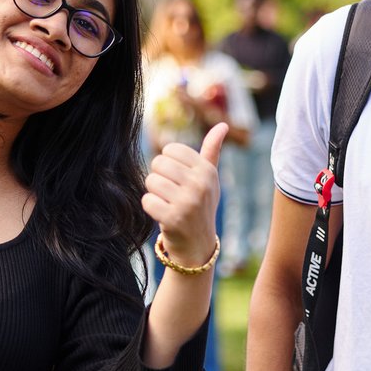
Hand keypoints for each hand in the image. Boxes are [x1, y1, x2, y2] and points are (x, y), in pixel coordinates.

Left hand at [142, 123, 227, 266]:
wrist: (197, 245)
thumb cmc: (200, 205)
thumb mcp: (209, 178)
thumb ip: (212, 151)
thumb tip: (223, 125)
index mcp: (207, 171)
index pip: (171, 149)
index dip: (168, 163)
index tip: (178, 178)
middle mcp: (199, 184)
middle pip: (158, 163)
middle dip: (159, 177)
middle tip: (171, 193)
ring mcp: (187, 202)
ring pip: (151, 181)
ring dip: (154, 193)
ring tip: (168, 203)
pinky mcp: (173, 218)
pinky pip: (147, 200)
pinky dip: (150, 207)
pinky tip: (163, 214)